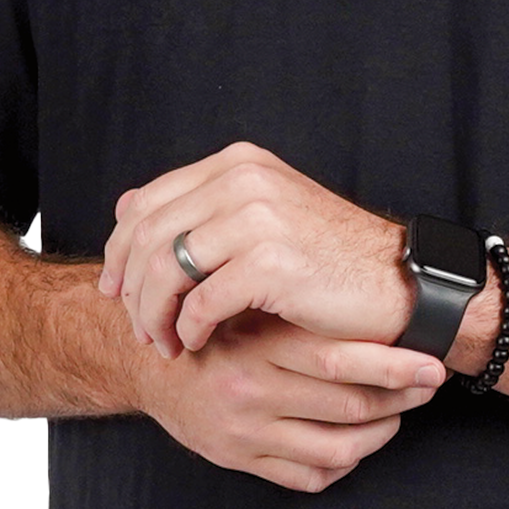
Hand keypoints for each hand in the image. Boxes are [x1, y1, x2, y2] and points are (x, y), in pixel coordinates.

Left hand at [99, 141, 416, 360]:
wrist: (395, 282)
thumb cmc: (328, 257)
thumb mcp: (262, 213)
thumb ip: (201, 207)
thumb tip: (124, 207)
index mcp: (238, 163)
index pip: (145, 202)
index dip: (118, 251)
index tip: (114, 290)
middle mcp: (244, 180)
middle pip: (146, 236)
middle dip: (131, 290)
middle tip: (139, 328)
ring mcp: (257, 217)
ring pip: (166, 269)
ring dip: (154, 315)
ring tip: (164, 344)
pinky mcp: (270, 262)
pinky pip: (200, 301)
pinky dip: (189, 330)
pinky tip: (197, 345)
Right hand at [138, 308, 446, 493]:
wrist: (146, 362)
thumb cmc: (213, 323)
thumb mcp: (247, 299)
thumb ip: (297, 304)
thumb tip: (377, 303)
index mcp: (258, 342)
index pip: (339, 358)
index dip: (394, 365)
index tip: (430, 362)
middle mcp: (252, 390)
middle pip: (347, 405)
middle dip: (400, 397)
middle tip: (428, 384)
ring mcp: (246, 431)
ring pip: (336, 448)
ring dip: (380, 433)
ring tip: (398, 415)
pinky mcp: (238, 459)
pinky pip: (307, 476)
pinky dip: (343, 464)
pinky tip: (356, 442)